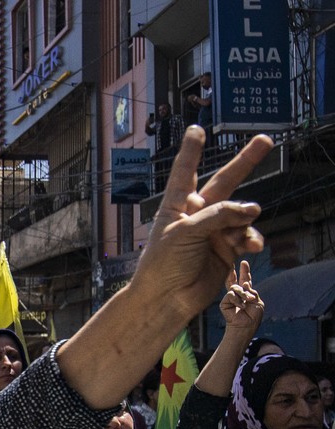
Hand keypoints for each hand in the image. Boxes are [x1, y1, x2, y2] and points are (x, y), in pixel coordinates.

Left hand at [127, 128, 270, 320]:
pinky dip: (251, 239)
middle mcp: (197, 215)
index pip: (185, 171)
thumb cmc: (163, 263)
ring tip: (241, 232)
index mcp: (177, 205)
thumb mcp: (185, 232)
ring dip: (245, 221)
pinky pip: (247, 236)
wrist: (167, 298)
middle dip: (245, 162)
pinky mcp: (227, 249)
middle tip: (265, 140)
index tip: (196, 130)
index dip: (192, 151)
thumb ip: (219, 215)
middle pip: (225, 182)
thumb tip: (252, 209)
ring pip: (241, 214)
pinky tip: (250, 246)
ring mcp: (214, 231)